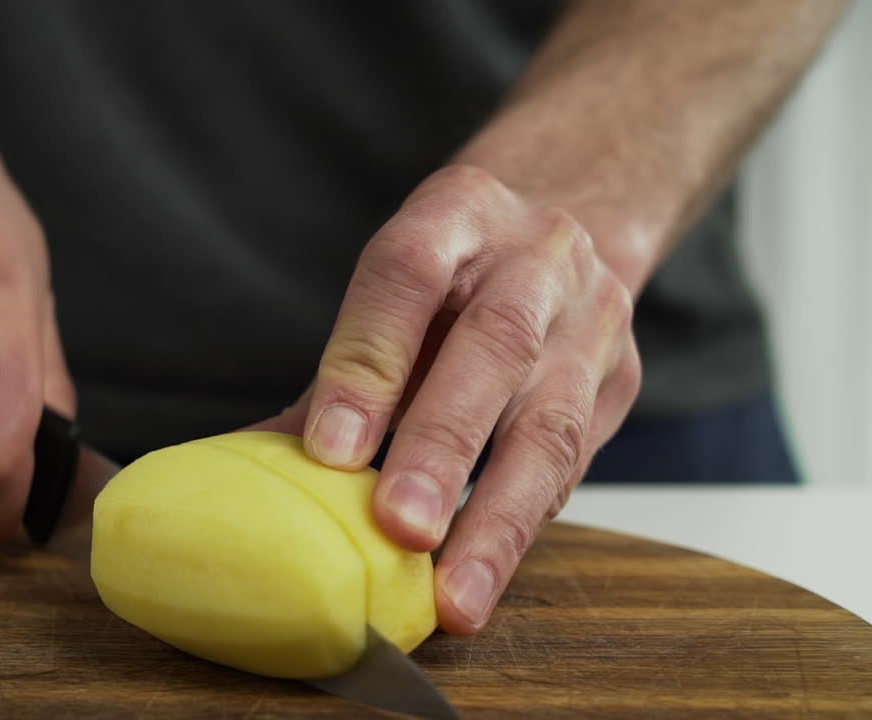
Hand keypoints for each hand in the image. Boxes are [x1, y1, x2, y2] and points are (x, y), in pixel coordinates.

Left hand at [254, 165, 639, 633]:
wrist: (577, 211)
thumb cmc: (462, 266)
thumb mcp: (397, 283)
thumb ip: (340, 371)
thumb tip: (249, 466)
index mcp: (456, 215)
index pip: (406, 277)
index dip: (367, 365)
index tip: (330, 451)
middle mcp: (534, 259)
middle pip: (493, 348)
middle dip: (443, 446)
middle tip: (400, 529)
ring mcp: (592, 318)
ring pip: (554, 423)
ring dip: (500, 519)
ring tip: (457, 597)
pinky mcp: (623, 380)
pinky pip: (576, 462)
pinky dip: (526, 522)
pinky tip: (487, 572)